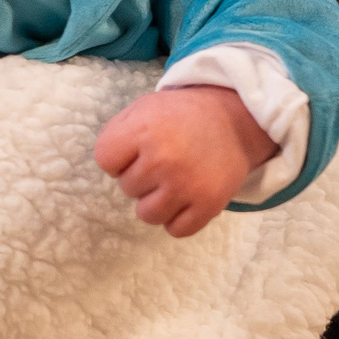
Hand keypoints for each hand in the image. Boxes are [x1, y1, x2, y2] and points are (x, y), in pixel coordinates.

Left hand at [94, 83, 276, 238]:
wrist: (234, 120)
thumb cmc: (180, 116)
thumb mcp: (143, 108)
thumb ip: (117, 134)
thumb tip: (110, 167)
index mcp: (143, 129)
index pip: (105, 160)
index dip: (118, 157)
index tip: (137, 149)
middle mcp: (163, 158)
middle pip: (126, 188)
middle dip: (141, 176)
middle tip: (165, 159)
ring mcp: (186, 184)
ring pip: (147, 215)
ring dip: (156, 201)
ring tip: (173, 180)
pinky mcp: (209, 204)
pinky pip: (176, 230)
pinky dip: (178, 218)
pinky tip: (186, 197)